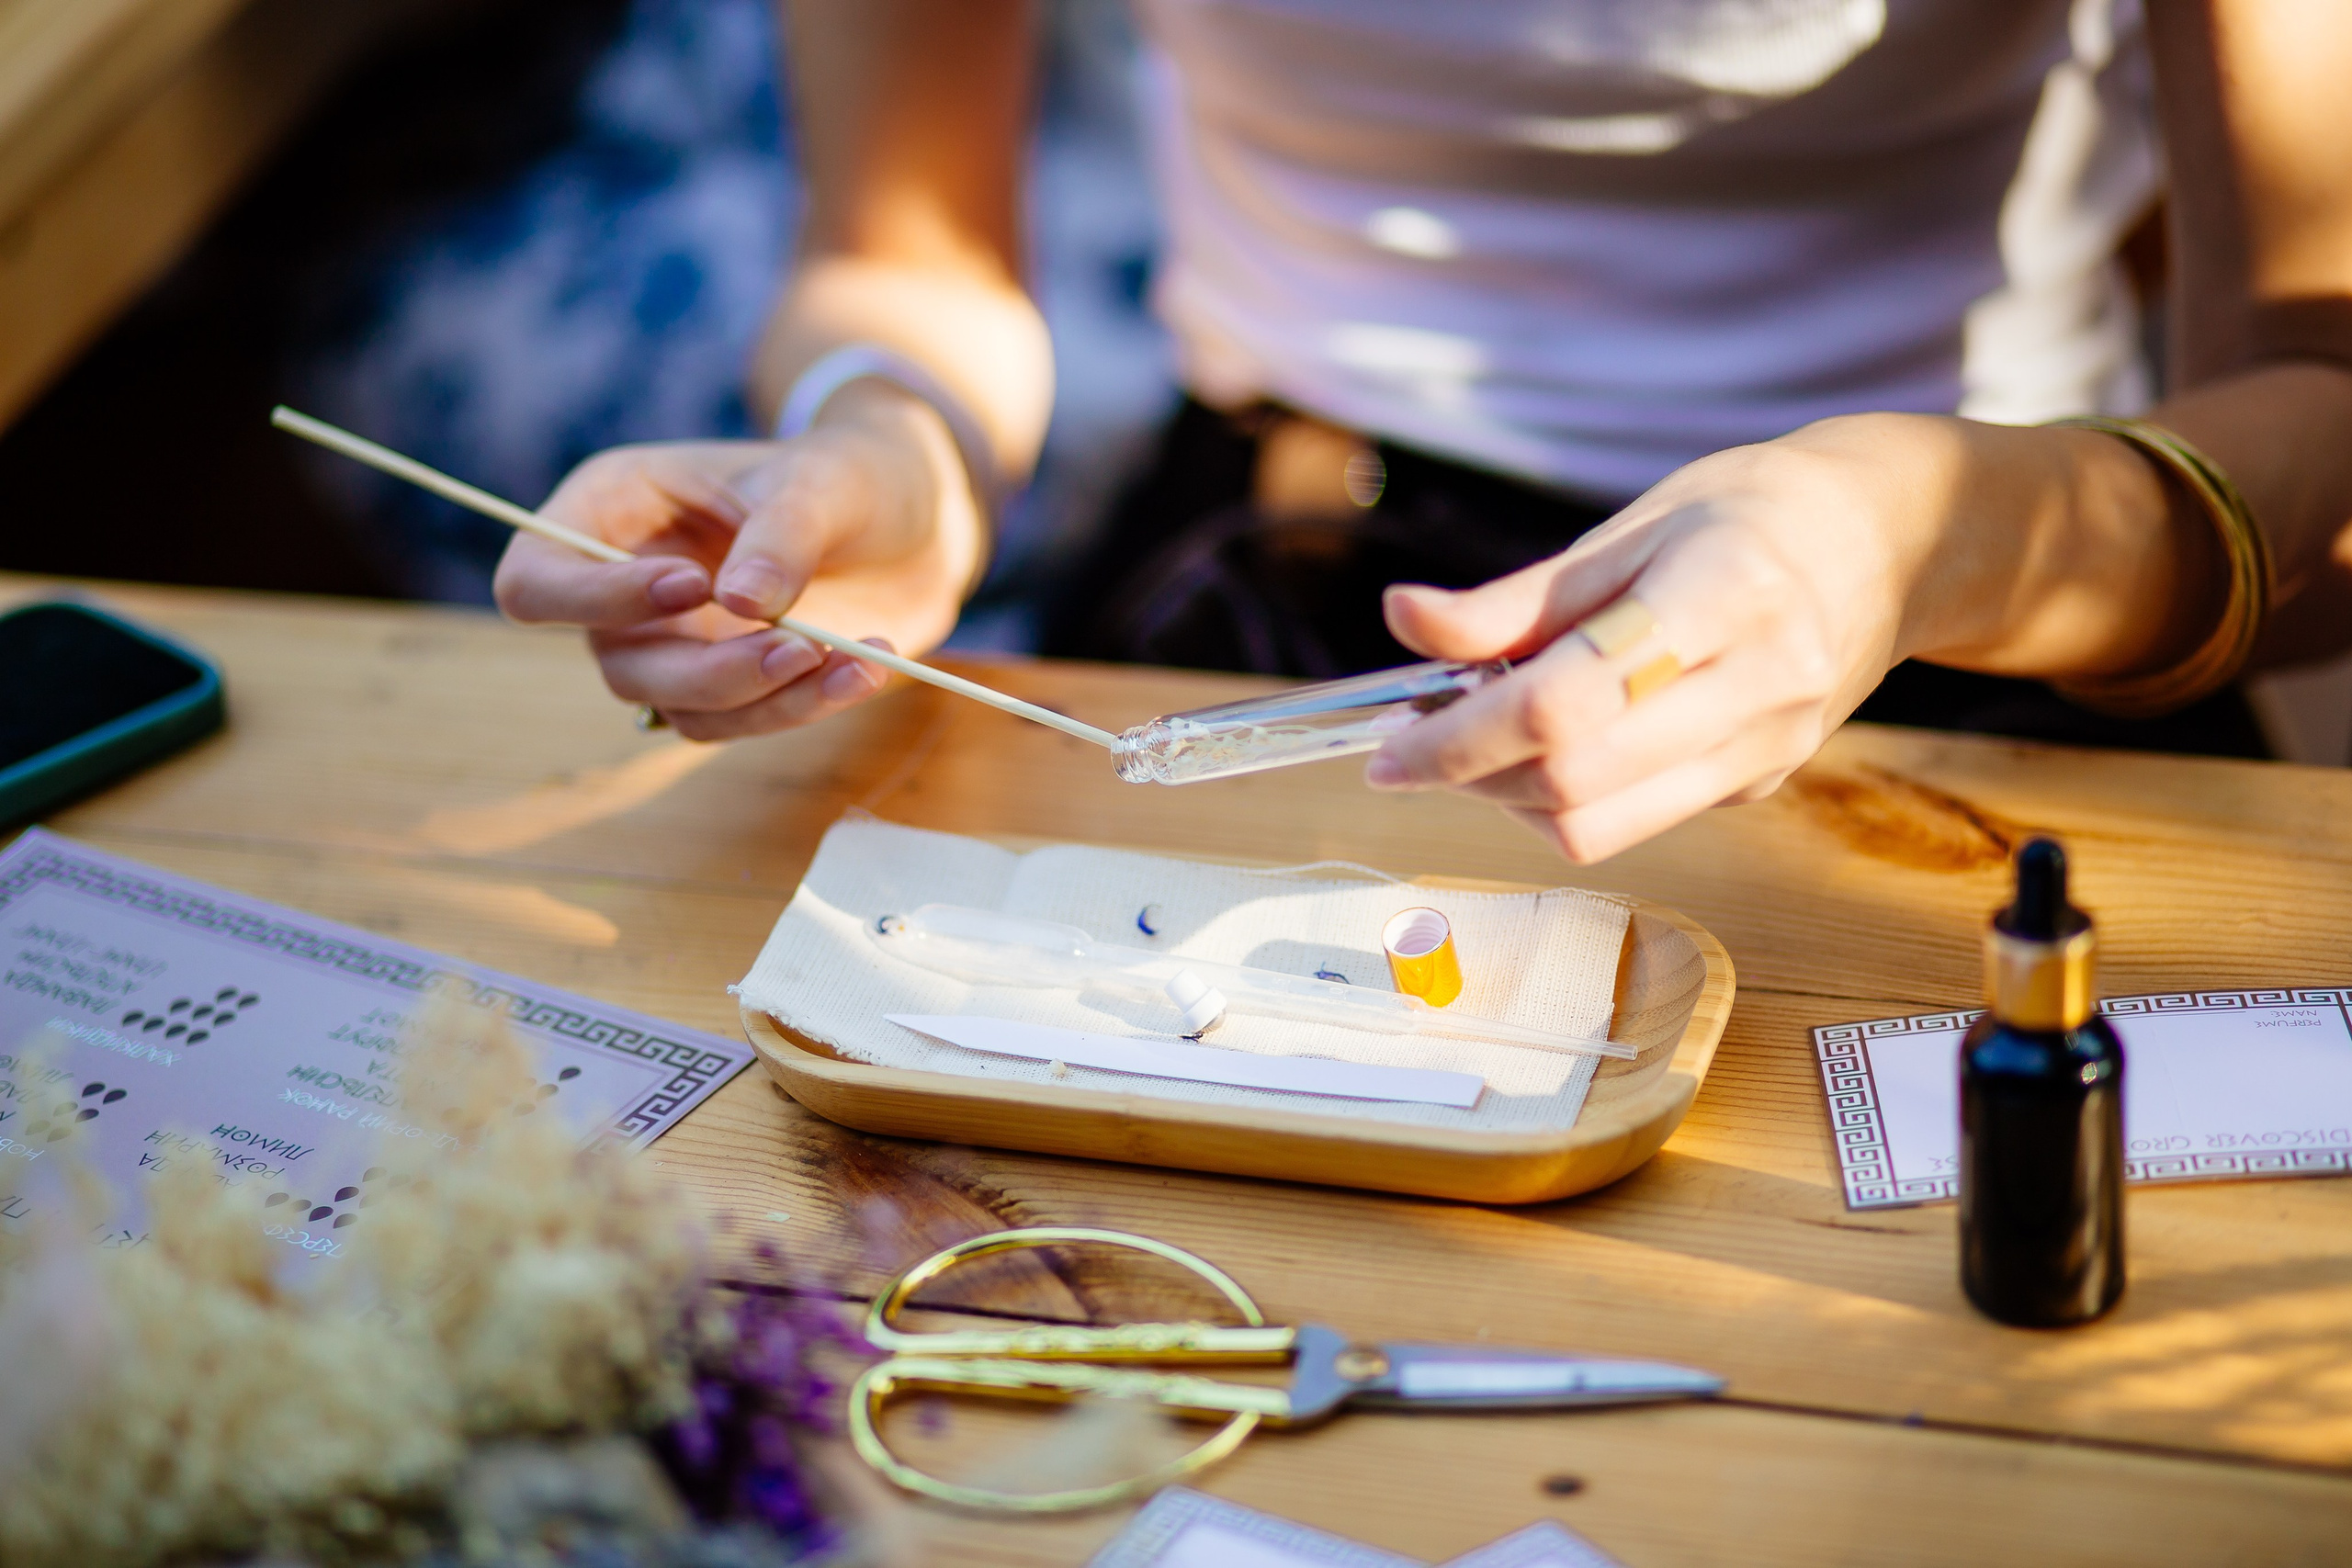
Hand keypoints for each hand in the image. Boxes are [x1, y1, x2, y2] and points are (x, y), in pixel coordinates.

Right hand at [491, 384, 983, 739]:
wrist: (913, 521)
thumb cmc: (848, 476)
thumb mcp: (823, 482)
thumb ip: (781, 533)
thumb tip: (741, 604)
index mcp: (611, 509)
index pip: (536, 579)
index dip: (594, 600)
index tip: (693, 585)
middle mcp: (626, 587)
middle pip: (621, 664)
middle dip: (713, 669)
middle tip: (803, 644)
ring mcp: (677, 644)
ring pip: (683, 707)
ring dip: (768, 696)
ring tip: (855, 656)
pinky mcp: (732, 685)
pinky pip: (744, 722)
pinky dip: (806, 706)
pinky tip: (867, 670)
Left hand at [1366, 417, 1950, 862]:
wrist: (1886, 543)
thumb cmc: (1749, 516)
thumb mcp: (1630, 527)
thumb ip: (1516, 598)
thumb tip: (1406, 619)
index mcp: (1723, 596)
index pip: (1567, 702)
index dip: (1462, 734)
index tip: (1394, 742)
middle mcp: (1758, 685)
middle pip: (1576, 780)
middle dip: (1471, 774)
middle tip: (1414, 742)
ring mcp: (1766, 748)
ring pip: (1599, 826)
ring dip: (1509, 798)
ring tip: (1475, 741)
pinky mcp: (1760, 784)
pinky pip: (1635, 821)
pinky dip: (1565, 798)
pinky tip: (1548, 745)